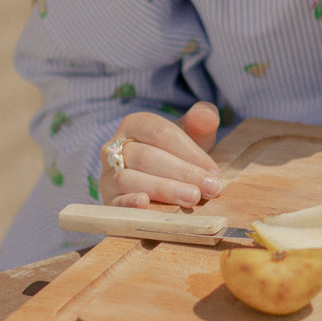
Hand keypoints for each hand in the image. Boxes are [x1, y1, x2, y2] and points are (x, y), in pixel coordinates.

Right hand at [98, 102, 222, 207]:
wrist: (163, 183)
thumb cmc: (178, 155)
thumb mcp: (192, 134)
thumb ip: (201, 120)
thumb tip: (207, 116)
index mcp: (135, 124)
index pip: (161, 132)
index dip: (190, 151)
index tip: (213, 171)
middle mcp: (114, 148)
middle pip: (147, 156)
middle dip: (182, 172)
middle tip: (210, 187)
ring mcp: (108, 175)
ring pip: (130, 179)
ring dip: (163, 189)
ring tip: (192, 198)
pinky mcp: (108, 201)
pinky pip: (115, 202)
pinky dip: (129, 204)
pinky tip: (146, 204)